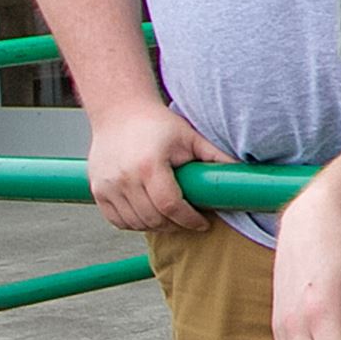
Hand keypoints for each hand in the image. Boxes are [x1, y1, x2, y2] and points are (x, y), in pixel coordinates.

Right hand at [85, 100, 233, 232]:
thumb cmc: (158, 124)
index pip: (170, 206)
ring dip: (156, 226)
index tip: (203, 224)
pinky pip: (117, 220)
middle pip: (153, 218)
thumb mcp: (190, 137)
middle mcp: (125, 178)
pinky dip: (135, 223)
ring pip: (135, 223)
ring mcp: (108, 186)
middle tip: (190, 221)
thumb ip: (215, 156)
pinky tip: (150, 215)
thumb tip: (243, 172)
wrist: (120, 113)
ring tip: (172, 218)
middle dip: (176, 225)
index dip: (189, 220)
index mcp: (149, 166)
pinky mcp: (97, 191)